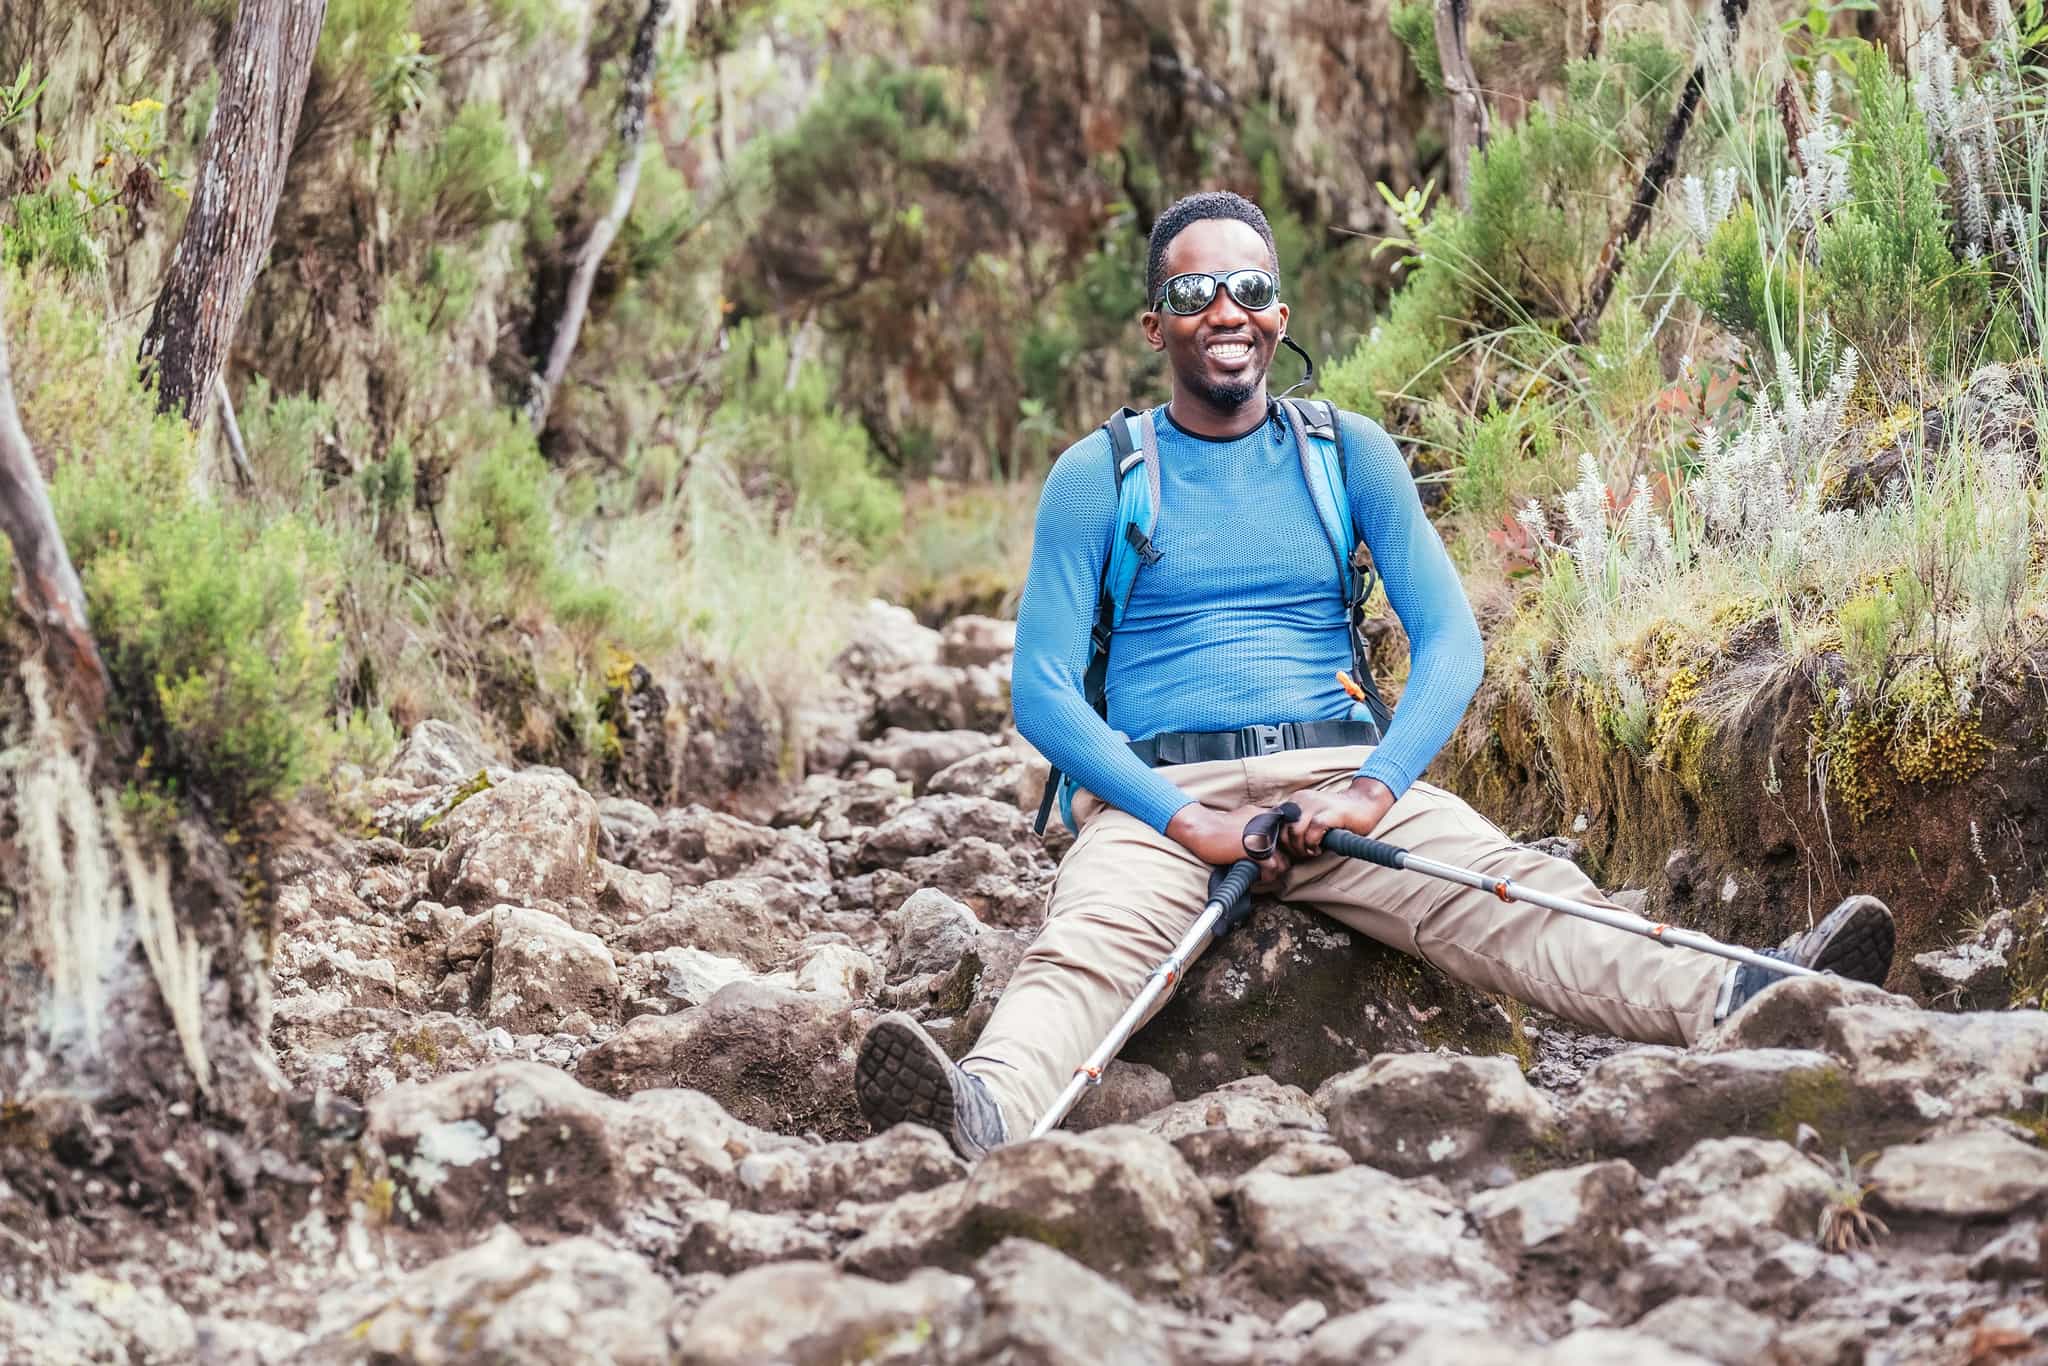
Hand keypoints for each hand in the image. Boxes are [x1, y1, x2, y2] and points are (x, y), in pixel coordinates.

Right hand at [1165, 801, 1292, 885]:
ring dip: (1273, 872)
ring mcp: (1264, 838)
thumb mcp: (1246, 815)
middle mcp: (1270, 825)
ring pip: (1283, 863)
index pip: (1287, 838)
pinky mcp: (1256, 851)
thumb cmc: (1221, 826)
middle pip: (1287, 852)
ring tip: (1261, 874)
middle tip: (1266, 869)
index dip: (1281, 851)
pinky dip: (1265, 876)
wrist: (1203, 828)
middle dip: (1278, 863)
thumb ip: (1260, 823)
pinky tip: (1255, 875)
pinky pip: (1271, 869)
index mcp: (1268, 816)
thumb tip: (1270, 838)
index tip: (1273, 857)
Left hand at [1280, 776, 1395, 856]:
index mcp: (1296, 801)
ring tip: (1311, 852)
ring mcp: (1315, 805)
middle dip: (1290, 848)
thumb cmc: (1338, 816)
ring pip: (1295, 831)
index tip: (1289, 850)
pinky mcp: (1329, 812)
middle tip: (1303, 854)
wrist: (1365, 803)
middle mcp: (1302, 800)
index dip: (1279, 840)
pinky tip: (1319, 848)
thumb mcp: (1312, 818)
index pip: (1274, 821)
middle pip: (1283, 829)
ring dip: (1301, 848)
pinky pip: (1313, 831)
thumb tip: (1281, 846)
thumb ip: (1297, 826)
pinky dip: (1313, 844)